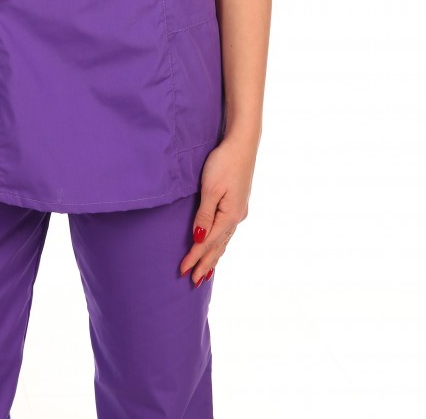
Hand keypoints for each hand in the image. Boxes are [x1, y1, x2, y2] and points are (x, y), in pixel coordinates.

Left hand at [178, 131, 257, 285]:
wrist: (242, 144)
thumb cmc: (223, 162)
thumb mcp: (211, 188)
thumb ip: (204, 215)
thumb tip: (198, 239)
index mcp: (229, 216)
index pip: (207, 243)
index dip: (195, 257)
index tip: (183, 271)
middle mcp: (237, 217)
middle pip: (218, 246)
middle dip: (205, 264)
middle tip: (193, 282)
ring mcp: (239, 211)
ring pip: (224, 240)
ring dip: (214, 257)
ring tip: (206, 273)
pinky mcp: (238, 204)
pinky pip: (227, 231)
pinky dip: (220, 243)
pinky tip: (218, 246)